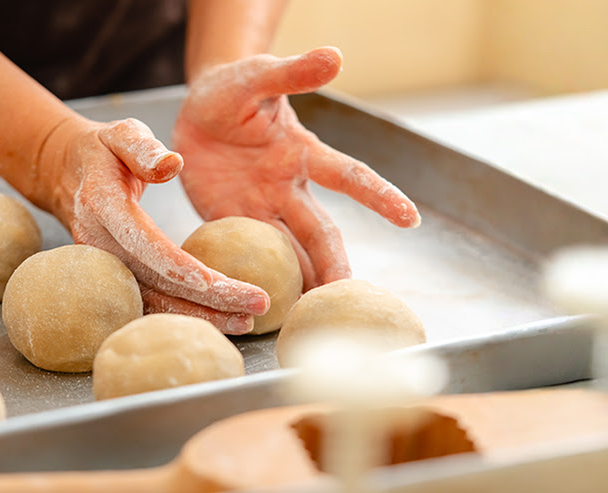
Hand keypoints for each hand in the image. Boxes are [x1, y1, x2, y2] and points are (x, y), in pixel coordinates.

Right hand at [34, 115, 269, 334]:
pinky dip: (186, 315)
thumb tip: (172, 164)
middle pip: (155, 282)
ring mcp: (106, 268)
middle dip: (208, 299)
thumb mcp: (120, 133)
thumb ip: (143, 147)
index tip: (212, 281)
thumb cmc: (103, 152)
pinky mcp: (115, 280)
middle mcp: (100, 246)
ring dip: (201, 315)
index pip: (141, 241)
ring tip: (246, 323)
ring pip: (153, 302)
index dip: (175, 264)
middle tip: (256, 305)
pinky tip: (222, 318)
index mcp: (103, 206)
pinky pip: (150, 304)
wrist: (67, 175)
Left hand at [173, 47, 420, 289]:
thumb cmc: (237, 89)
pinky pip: (246, 255)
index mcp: (303, 155)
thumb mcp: (259, 77)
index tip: (409, 218)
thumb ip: (293, 72)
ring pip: (289, 252)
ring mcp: (260, 210)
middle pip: (320, 233)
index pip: (349, 177)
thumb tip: (336, 57)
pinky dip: (256, 279)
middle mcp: (288, 189)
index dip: (378, 195)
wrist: (198, 107)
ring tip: (313, 319)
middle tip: (349, 297)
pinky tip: (262, 309)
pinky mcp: (230, 222)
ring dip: (303, 283)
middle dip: (336, 264)